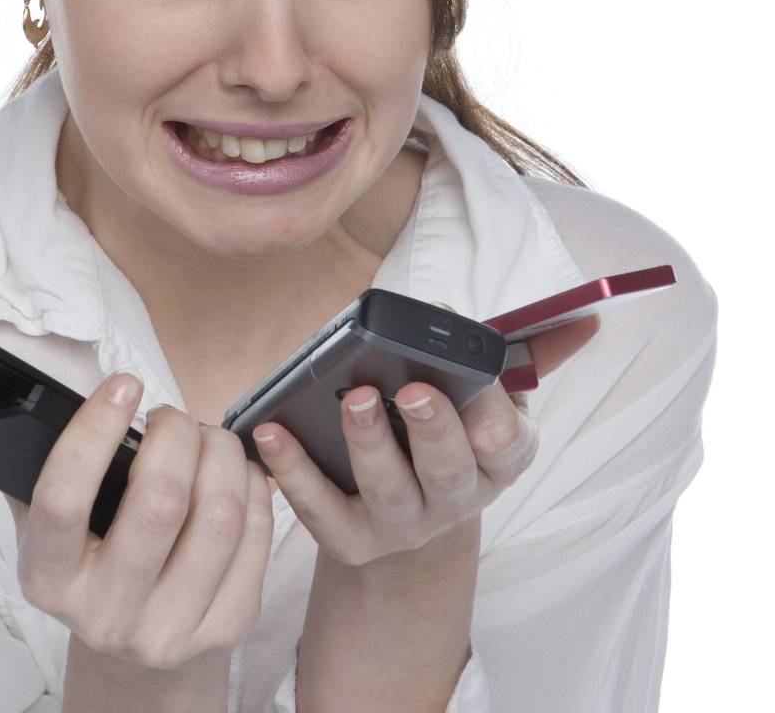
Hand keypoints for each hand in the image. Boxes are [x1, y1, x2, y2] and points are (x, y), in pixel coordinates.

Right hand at [4, 372, 274, 670]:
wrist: (132, 645)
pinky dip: (253, 486)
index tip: (124, 385)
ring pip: (218, 516)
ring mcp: (170, 630)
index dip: (93, 432)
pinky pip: (255, 536)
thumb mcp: (49, 524)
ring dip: (222, 454)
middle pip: (158, 503)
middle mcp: (106, 615)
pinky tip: (237, 471)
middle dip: (176, 435)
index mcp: (49, 580)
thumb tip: (74, 398)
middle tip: (172, 418)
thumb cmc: (91, 557)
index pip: (63, 500)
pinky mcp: (226, 630)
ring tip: (209, 439)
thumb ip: (51, 467)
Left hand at [253, 309, 601, 567]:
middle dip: (435, 428)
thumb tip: (586, 317)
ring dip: (370, 442)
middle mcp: (454, 500)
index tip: (475, 376)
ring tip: (351, 398)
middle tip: (413, 387)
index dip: (494, 413)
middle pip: (450, 471)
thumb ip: (533, 354)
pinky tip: (270, 428)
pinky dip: (293, 471)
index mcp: (497, 463)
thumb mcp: (494, 399)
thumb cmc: (448, 432)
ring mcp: (401, 525)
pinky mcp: (349, 540)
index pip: (508, 445)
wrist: (404, 518)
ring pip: (388, 489)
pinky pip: (319, 510)